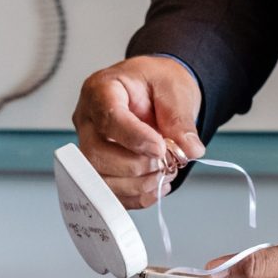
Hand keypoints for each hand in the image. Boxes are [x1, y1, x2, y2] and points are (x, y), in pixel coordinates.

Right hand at [72, 55, 205, 207]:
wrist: (154, 90)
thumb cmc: (156, 82)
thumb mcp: (175, 89)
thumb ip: (180, 119)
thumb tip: (189, 150)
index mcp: (102, 90)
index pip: (108, 118)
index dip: (134, 138)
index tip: (160, 148)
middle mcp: (88, 119)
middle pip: (96, 154)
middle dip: (136, 166)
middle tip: (167, 162)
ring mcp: (89, 144)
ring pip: (98, 178)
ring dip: (136, 184)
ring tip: (165, 173)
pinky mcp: (98, 166)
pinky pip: (108, 192)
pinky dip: (135, 196)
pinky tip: (156, 185)